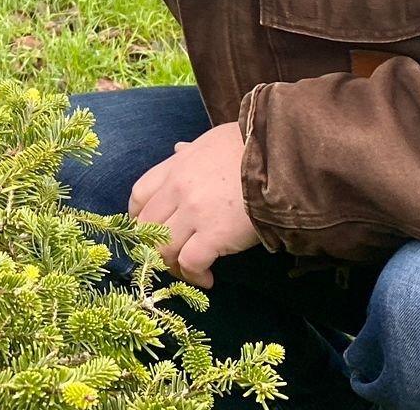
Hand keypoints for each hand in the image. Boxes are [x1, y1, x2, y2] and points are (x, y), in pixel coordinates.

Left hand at [127, 121, 258, 287]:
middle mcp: (178, 189)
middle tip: (171, 258)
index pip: (139, 195)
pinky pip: (190, 262)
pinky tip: (208, 278)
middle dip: (154, 247)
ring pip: (163, 248)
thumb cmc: (250, 148)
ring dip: (173, 265)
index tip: (149, 232)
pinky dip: (195, 275)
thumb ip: (191, 151)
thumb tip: (178, 150)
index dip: (139, 218)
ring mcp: (194, 212)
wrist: (280, 158)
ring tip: (191, 271)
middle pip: (147, 226)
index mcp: (175, 166)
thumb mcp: (213, 141)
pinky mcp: (214, 234)